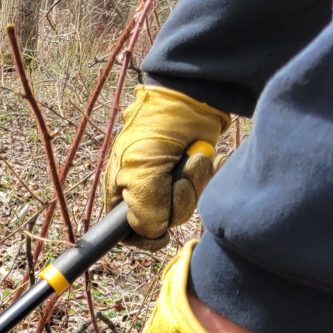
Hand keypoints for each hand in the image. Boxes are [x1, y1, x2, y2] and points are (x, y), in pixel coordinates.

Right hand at [105, 85, 229, 249]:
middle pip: (162, 223)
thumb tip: (154, 234)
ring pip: (185, 208)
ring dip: (196, 183)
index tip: (160, 229)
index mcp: (121, 192)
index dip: (144, 235)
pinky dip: (209, 176)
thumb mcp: (141, 170)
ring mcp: (169, 184)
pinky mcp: (191, 175)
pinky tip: (210, 158)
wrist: (191, 98)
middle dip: (178, 200)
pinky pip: (203, 192)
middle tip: (181, 175)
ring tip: (196, 157)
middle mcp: (143, 192)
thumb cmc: (156, 129)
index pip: (128, 232)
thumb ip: (143, 210)